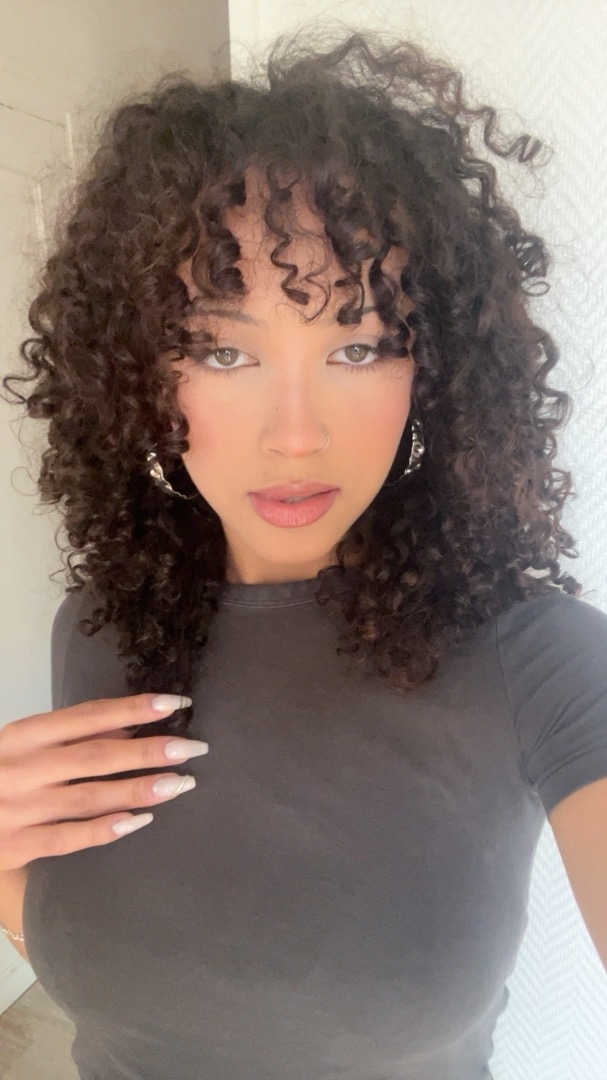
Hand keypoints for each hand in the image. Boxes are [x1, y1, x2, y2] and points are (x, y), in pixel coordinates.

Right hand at [0, 693, 207, 870]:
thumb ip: (72, 736)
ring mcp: (17, 810)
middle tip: (193, 747)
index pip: (86, 716)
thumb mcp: (25, 745)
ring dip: (138, 789)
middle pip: (94, 756)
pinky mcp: (17, 846)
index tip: (175, 702)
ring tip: (180, 783)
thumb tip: (130, 726)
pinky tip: (140, 821)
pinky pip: (68, 838)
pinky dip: (105, 829)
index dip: (133, 709)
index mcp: (22, 735)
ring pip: (88, 797)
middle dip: (148, 750)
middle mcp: (20, 769)